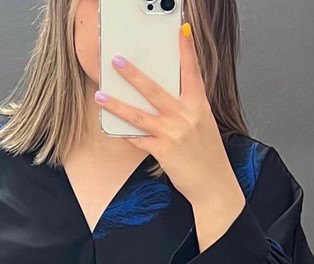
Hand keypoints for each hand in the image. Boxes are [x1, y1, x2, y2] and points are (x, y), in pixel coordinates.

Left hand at [94, 22, 243, 206]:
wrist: (213, 182)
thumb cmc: (207, 155)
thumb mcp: (202, 125)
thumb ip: (185, 110)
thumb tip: (163, 100)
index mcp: (199, 105)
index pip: (193, 72)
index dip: (187, 50)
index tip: (182, 31)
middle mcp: (186, 116)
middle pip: (155, 89)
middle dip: (133, 74)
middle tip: (118, 61)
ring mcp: (173, 133)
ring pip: (138, 115)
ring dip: (117, 105)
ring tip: (101, 96)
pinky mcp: (163, 150)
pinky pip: (138, 139)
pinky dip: (126, 134)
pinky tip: (114, 128)